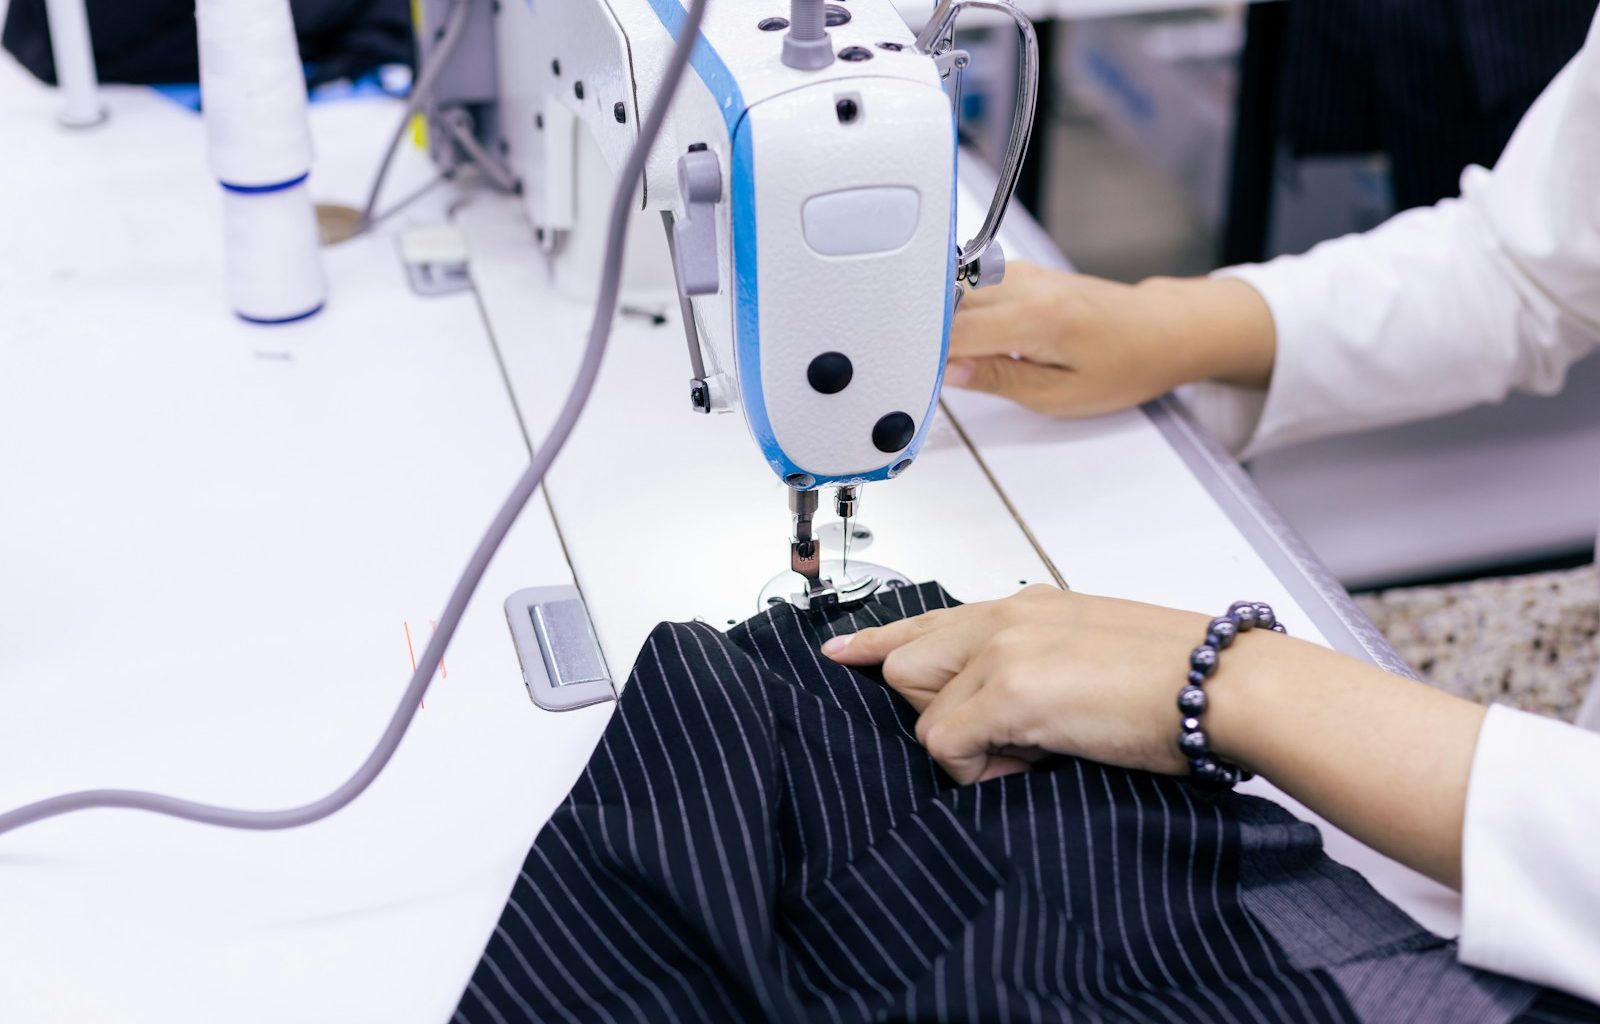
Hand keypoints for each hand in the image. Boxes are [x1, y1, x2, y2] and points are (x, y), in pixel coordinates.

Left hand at [821, 585, 1235, 783]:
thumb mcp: (1093, 654)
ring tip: (1034, 751)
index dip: (878, 640)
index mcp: (1027, 605)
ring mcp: (1003, 650)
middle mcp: (1005, 617)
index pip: (928, 619)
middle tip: (1010, 740)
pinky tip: (1034, 764)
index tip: (841, 652)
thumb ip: (1036, 664)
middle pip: (907, 666)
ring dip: (964, 744)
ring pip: (921, 709)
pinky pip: (945, 745)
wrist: (1230, 686)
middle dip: (939, 713)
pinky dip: (979, 770)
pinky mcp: (1009, 690)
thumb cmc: (1183, 681)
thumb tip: (1003, 714)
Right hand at [944, 262, 1276, 416]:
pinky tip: (965, 338)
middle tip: (918, 374)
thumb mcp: (1061, 395)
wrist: (1161, 330)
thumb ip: (999, 380)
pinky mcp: (1022, 273)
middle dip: (927, 340)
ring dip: (942, 325)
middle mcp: (1025, 285)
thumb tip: (950, 372)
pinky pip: (973, 290)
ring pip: (955, 295)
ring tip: (941, 358)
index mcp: (1036, 317)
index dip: (925, 358)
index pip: (954, 333)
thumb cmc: (1126, 363)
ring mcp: (1022, 274)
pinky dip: (961, 313)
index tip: (912, 380)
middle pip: (947, 308)